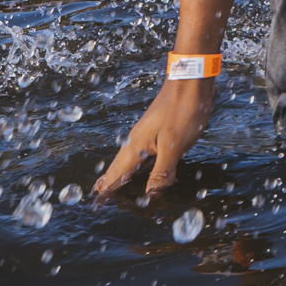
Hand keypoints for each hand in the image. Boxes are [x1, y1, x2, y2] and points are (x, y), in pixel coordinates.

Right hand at [94, 77, 215, 198]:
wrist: (192, 79)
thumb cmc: (182, 110)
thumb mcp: (174, 146)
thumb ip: (162, 172)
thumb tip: (149, 196)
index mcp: (136, 146)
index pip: (116, 175)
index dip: (107, 191)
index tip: (94, 206)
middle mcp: (137, 141)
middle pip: (119, 168)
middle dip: (109, 184)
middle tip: (97, 200)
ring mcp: (148, 134)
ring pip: (130, 160)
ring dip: (121, 174)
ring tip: (110, 186)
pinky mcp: (159, 131)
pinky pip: (143, 154)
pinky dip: (137, 165)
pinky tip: (141, 167)